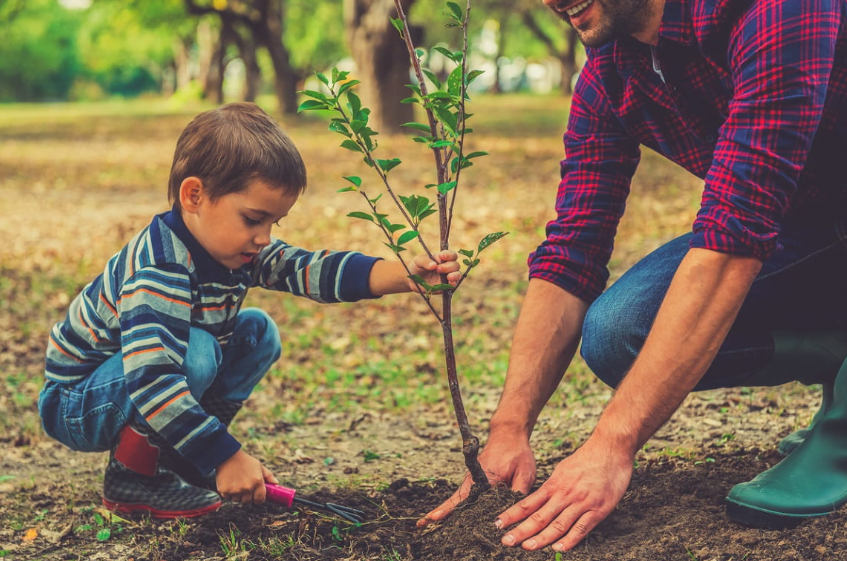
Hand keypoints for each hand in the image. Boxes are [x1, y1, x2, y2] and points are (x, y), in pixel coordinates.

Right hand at [216, 450, 278, 502]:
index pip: (260, 499)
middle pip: (248, 500)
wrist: (227, 456)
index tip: (257, 497)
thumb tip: (276, 483)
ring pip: (238, 500)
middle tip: (245, 487)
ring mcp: (236, 490)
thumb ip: (268, 476)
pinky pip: (228, 497)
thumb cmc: (245, 461)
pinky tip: (229, 483)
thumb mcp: (259, 466)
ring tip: (236, 483)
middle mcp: (247, 487)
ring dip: (238, 495)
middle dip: (247, 496)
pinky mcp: (225, 491)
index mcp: (257, 482)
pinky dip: (228, 493)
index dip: (259, 499)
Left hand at [406, 251, 461, 292]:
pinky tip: (450, 283)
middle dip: (448, 266)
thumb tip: (434, 265)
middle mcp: (447, 266)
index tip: (442, 256)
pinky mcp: (445, 286)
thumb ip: (424, 261)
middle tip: (438, 269)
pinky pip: (453, 285)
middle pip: (455, 264)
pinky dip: (454, 283)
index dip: (449, 255)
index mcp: (441, 258)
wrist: (412, 280)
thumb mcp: (417, 261)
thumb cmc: (416, 266)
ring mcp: (447, 276)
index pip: (451, 254)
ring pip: (457, 274)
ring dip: (455, 275)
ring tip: (448, 277)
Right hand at [417, 428, 536, 525]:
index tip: (435, 517)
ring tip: (426, 523)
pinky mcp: (474, 481)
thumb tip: (513, 515)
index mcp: (484, 478)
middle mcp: (473, 479)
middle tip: (421, 524)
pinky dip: (453, 505)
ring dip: (444, 510)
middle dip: (439, 512)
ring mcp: (472, 480)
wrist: (509, 434)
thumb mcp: (525, 474)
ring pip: (457, 498)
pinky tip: (447, 516)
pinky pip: (463, 496)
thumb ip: (519, 494)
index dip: (449, 509)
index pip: (464, 497)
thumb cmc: (518, 453)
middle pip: (455, 500)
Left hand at [496, 436, 632, 551]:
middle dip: (521, 530)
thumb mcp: (564, 469)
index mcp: (554, 484)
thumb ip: (553, 485)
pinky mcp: (598, 509)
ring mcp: (581, 502)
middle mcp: (564, 494)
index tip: (498, 523)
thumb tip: (541, 497)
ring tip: (527, 547)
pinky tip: (559, 549)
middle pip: (539, 516)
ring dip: (542, 538)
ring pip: (558, 524)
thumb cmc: (588, 457)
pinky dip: (570, 540)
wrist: (611, 448)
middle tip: (506, 541)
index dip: (512, 515)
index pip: (528, 503)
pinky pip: (582, 528)